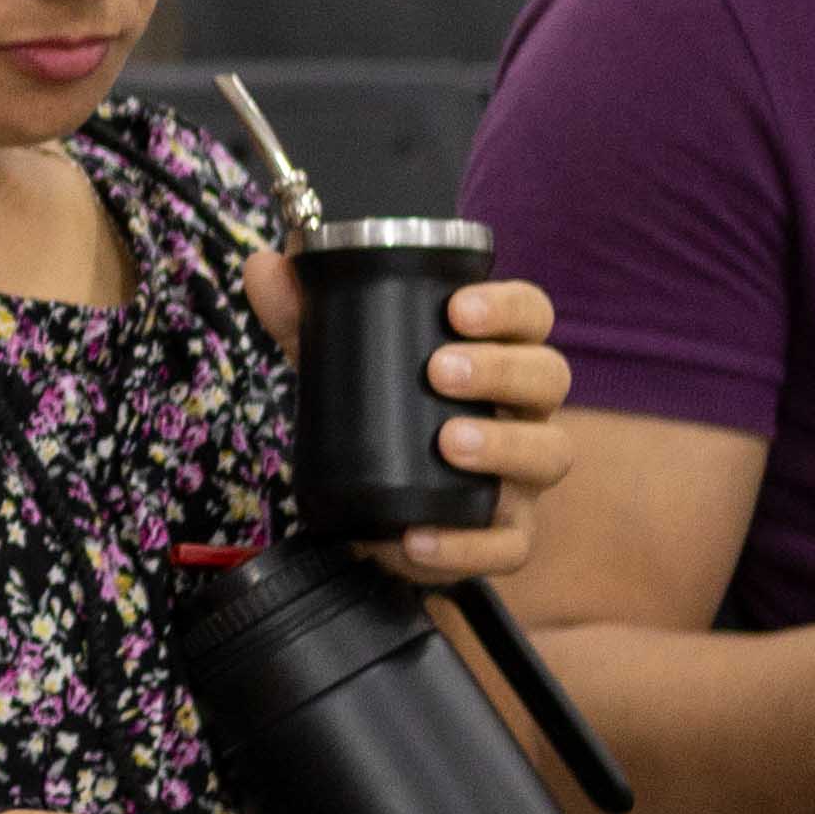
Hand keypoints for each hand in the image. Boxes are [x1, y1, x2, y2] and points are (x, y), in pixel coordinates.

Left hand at [223, 271, 573, 589]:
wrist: (373, 509)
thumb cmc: (378, 415)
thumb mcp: (338, 362)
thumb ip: (302, 315)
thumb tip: (265, 266)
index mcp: (498, 355)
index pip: (530, 315)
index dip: (508, 308)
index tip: (458, 308)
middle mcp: (524, 411)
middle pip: (549, 377)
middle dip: (501, 370)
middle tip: (441, 370)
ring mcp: (524, 476)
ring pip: (548, 455)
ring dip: (502, 446)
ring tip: (448, 443)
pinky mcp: (508, 537)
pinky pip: (510, 546)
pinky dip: (469, 545)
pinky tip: (420, 536)